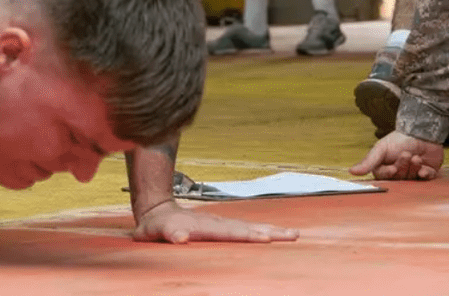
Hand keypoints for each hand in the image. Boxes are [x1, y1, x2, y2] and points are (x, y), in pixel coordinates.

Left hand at [132, 199, 297, 243]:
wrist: (159, 210)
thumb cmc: (156, 225)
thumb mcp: (154, 231)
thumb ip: (168, 233)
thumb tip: (179, 238)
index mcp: (203, 226)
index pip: (229, 232)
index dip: (246, 235)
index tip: (265, 238)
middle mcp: (216, 223)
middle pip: (246, 229)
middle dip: (269, 232)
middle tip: (291, 236)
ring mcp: (222, 223)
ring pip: (250, 227)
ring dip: (272, 230)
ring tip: (293, 234)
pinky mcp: (225, 227)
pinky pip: (248, 230)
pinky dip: (265, 231)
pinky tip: (279, 234)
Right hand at [349, 131, 443, 180]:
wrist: (422, 131)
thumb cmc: (399, 139)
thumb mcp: (381, 148)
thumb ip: (368, 161)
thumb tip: (350, 171)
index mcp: (385, 168)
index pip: (384, 177)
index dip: (389, 173)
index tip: (393, 168)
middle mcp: (399, 173)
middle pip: (398, 178)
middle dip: (403, 166)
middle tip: (407, 154)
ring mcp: (413, 174)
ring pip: (411, 178)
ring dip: (414, 167)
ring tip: (416, 157)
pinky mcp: (427, 173)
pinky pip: (426, 180)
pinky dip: (425, 174)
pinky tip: (424, 168)